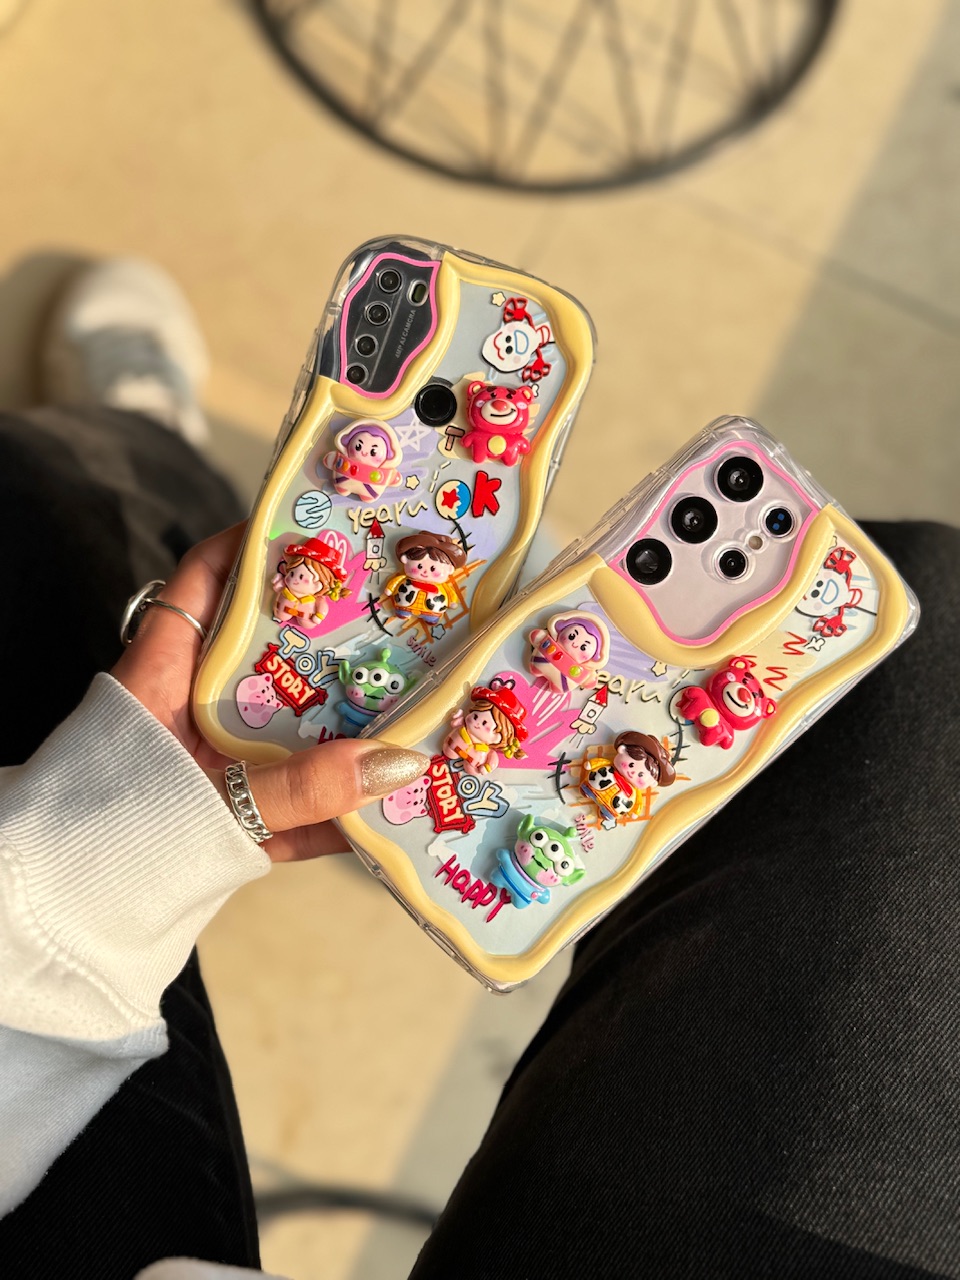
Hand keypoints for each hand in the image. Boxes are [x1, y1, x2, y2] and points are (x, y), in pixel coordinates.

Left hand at [112, 524, 429, 861]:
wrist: (72, 918)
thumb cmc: (118, 836)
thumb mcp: (214, 802)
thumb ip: (302, 789)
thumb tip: (400, 762)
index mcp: (165, 674)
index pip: (204, 582)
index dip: (251, 545)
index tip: (316, 525)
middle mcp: (193, 708)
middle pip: (267, 651)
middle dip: (330, 635)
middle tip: (395, 614)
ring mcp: (217, 761)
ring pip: (292, 723)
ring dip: (347, 721)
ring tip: (415, 700)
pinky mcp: (237, 815)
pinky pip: (298, 798)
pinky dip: (340, 804)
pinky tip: (395, 805)